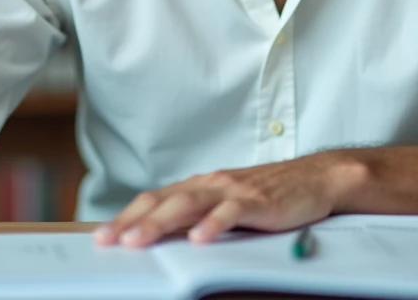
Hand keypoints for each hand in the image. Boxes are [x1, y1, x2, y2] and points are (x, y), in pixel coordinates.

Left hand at [93, 151, 363, 246]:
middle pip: (164, 200)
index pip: (155, 199)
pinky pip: (232, 212)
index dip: (127, 216)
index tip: (102, 236)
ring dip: (161, 222)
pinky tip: (199, 239)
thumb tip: (162, 237)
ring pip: (189, 204)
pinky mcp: (258, 201)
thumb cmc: (269, 194)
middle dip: (133, 221)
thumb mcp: (227, 204)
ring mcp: (234, 191)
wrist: (314, 178)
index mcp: (200, 185)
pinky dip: (213, 225)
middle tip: (109, 241)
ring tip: (140, 240)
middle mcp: (211, 184)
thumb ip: (198, 216)